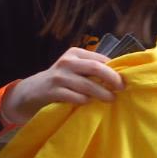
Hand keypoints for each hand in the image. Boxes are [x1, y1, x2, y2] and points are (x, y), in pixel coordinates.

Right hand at [5, 47, 122, 122]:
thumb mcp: (73, 69)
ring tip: (111, 99)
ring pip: (87, 84)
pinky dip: (85, 101)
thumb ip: (90, 70)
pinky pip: (75, 97)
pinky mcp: (52, 91)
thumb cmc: (60, 81)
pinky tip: (89, 104)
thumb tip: (118, 76)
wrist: (32, 91)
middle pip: (96, 67)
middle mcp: (67, 62)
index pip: (100, 59)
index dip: (115, 69)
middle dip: (112, 78)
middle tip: (121, 88)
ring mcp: (59, 76)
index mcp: (75, 53)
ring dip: (102, 93)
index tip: (125, 79)